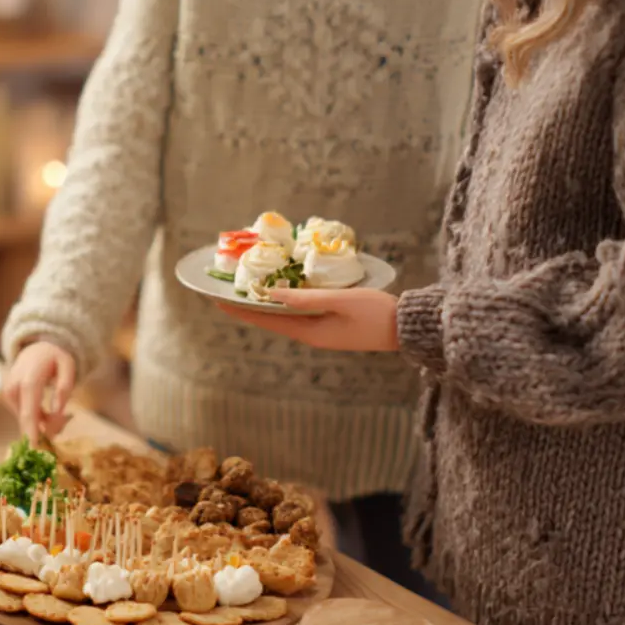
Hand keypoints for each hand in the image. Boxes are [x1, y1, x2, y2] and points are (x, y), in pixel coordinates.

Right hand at [2, 340, 75, 442]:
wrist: (35, 349)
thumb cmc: (55, 357)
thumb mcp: (68, 366)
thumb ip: (65, 387)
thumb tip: (57, 411)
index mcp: (30, 379)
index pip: (29, 410)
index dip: (32, 431)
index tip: (36, 449)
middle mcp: (14, 387)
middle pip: (27, 418)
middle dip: (44, 431)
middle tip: (63, 429)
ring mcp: (9, 394)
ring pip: (26, 419)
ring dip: (44, 424)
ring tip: (61, 416)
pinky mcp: (9, 399)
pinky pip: (24, 416)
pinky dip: (37, 419)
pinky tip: (49, 414)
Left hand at [216, 288, 400, 351]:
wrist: (406, 328)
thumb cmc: (377, 313)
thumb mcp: (342, 301)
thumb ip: (307, 297)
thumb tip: (272, 294)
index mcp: (309, 332)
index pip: (266, 320)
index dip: (242, 310)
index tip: (218, 301)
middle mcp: (311, 335)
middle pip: (272, 319)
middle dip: (250, 306)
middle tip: (228, 291)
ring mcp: (321, 331)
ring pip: (286, 316)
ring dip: (267, 303)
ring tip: (249, 289)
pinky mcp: (332, 326)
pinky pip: (301, 314)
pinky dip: (287, 302)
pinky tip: (284, 291)